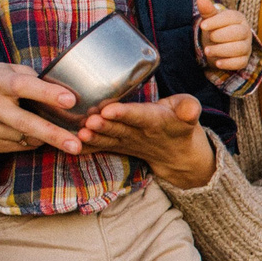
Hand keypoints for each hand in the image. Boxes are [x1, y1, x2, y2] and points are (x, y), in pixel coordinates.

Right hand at [0, 62, 85, 153]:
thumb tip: (65, 92)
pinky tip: (32, 133)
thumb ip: (33, 79)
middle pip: (24, 122)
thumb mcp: (7, 70)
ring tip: (56, 132)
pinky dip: (30, 142)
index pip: (24, 86)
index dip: (47, 93)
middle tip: (76, 146)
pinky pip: (16, 147)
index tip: (70, 100)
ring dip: (44, 137)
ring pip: (24, 138)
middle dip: (53, 135)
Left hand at [75, 94, 216, 189]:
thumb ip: (189, 108)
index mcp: (158, 121)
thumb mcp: (190, 109)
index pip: (140, 116)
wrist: (177, 153)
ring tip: (80, 132)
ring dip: (94, 137)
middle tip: (89, 120)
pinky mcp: (118, 146)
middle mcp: (140, 134)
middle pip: (120, 130)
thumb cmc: (180, 121)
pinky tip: (70, 146)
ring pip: (109, 140)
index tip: (110, 110)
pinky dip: (87, 148)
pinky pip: (101, 148)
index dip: (126, 114)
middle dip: (105, 126)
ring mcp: (127, 143)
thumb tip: (190, 110)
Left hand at [195, 0, 254, 74]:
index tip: (203, 26)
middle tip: (209, 38)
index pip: (231, 17)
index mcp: (238, 18)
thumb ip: (207, 10)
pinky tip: (217, 63)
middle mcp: (245, 31)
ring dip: (222, 50)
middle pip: (239, 33)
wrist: (217, 46)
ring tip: (207, 51)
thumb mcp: (210, 19)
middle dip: (222, 36)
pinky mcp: (244, 60)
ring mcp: (246, 46)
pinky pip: (240, 62)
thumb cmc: (215, 29)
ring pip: (240, 48)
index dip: (217, 21)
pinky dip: (228, 63)